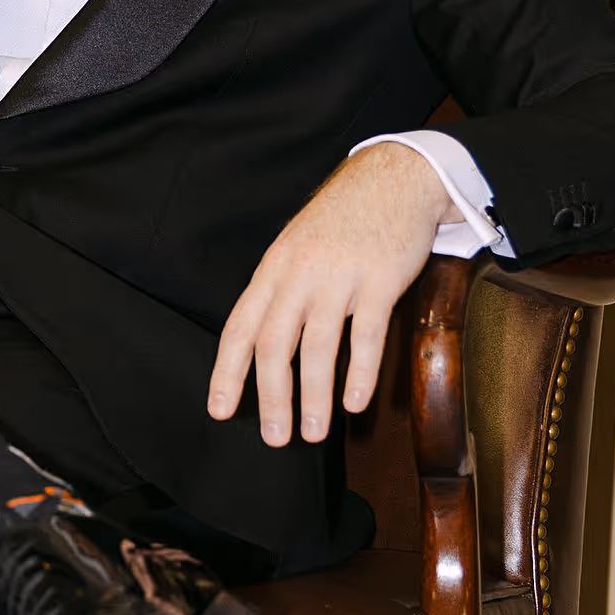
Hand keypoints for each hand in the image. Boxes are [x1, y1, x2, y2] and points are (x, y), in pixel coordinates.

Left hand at [208, 144, 448, 445]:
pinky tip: (354, 403)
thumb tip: (263, 346)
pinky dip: (359, 373)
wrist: (394, 176)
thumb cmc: (343, 220)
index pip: (240, 328)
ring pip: (317, 347)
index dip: (227, 373)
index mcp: (274, 269)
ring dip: (313, 397)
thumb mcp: (296, 247)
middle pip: (274, 345)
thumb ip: (281, 292)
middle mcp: (299, 274)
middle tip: (275, 438)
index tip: (219, 410)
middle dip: (271, 398)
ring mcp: (339, 276)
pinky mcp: (379, 279)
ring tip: (313, 433)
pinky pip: (365, 334)